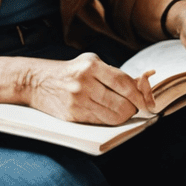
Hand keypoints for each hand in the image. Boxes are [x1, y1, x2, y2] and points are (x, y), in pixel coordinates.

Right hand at [26, 51, 157, 123]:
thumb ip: (115, 73)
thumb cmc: (70, 71)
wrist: (36, 82)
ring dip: (124, 116)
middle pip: (122, 104)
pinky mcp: (73, 116)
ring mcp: (78, 102)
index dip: (141, 95)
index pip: (124, 83)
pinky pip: (101, 122)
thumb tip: (143, 85)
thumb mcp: (91, 63)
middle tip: (137, 107)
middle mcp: (84, 84)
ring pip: (114, 117)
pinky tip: (109, 113)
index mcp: (91, 66)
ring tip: (124, 109)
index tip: (150, 102)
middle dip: (135, 107)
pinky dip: (110, 120)